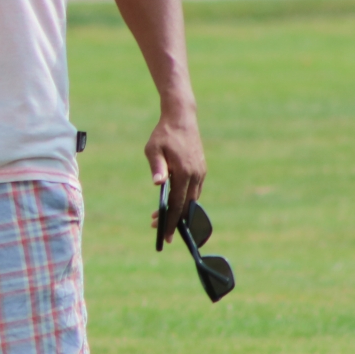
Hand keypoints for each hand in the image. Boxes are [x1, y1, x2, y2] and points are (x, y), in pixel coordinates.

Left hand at [146, 105, 205, 250]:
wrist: (182, 118)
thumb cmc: (163, 134)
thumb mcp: (153, 149)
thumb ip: (157, 166)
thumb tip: (157, 183)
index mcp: (184, 172)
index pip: (177, 204)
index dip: (171, 221)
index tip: (165, 235)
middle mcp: (195, 175)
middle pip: (186, 206)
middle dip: (174, 220)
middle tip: (159, 229)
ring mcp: (200, 173)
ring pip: (192, 199)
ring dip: (179, 210)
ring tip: (162, 217)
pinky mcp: (201, 169)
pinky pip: (194, 191)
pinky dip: (185, 200)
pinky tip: (174, 202)